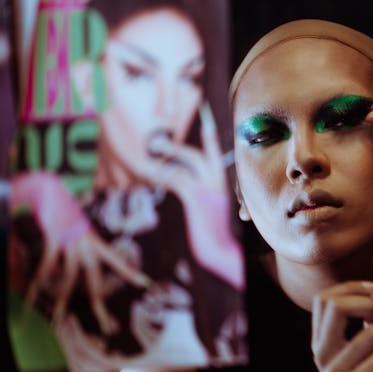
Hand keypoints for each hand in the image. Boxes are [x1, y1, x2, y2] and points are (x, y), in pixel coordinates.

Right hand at [10, 172, 149, 335]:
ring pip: (69, 278)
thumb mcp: (74, 227)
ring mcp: (71, 240)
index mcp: (94, 240)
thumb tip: (68, 261)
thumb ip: (75, 244)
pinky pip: (46, 265)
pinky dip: (37, 282)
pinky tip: (31, 296)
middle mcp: (87, 242)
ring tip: (58, 320)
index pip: (117, 260)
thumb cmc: (61, 207)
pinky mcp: (54, 237)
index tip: (146, 285)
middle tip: (106, 326)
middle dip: (99, 302)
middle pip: (96, 278)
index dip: (130, 273)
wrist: (49, 186)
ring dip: (62, 300)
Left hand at [134, 103, 243, 288]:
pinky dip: (163, 175)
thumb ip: (200, 194)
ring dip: (167, 157)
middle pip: (198, 155)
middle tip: (157, 142)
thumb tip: (178, 181)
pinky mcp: (197, 197)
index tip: (207, 120)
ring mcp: (210, 188)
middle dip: (178, 147)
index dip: (210, 139)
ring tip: (150, 158)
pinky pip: (177, 178)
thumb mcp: (207, 211)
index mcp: (223, 183)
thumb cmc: (213, 235)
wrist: (220, 251)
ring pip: (188, 162)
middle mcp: (219, 182)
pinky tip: (153, 176)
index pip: (216, 154)